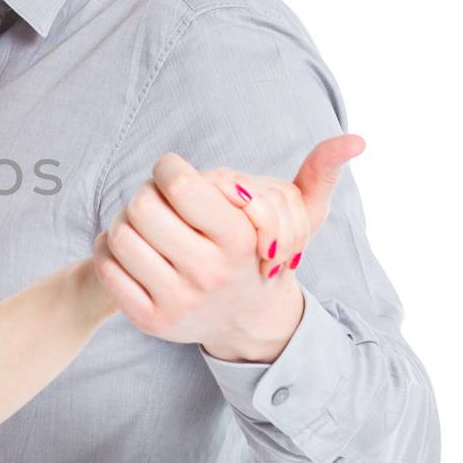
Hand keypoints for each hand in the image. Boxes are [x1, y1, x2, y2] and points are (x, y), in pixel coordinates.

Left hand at [91, 135, 364, 361]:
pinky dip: (111, 249)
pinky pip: (107, 266)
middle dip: (146, 193)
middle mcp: (209, 273)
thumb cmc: (261, 253)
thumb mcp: (299, 216)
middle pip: (143, 206)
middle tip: (156, 198)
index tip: (173, 172)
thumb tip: (354, 140)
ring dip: (126, 220)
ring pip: (122, 234)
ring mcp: (178, 301)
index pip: (180, 183)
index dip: (168, 168)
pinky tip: (132, 249)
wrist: (247, 323)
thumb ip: (322, 172)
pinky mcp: (150, 321)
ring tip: (145, 224)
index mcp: (240, 240)